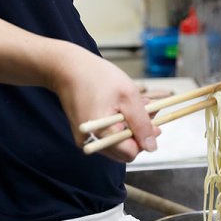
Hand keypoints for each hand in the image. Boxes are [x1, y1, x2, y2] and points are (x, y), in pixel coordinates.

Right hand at [50, 44, 160, 162]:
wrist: (67, 67)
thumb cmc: (96, 77)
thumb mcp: (128, 96)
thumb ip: (142, 123)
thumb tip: (152, 147)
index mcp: (100, 134)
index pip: (130, 153)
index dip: (144, 139)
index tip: (154, 123)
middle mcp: (90, 141)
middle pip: (123, 151)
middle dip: (137, 133)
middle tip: (146, 111)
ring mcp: (86, 138)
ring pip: (116, 143)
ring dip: (128, 128)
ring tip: (132, 106)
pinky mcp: (84, 132)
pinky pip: (107, 135)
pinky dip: (117, 125)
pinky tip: (120, 108)